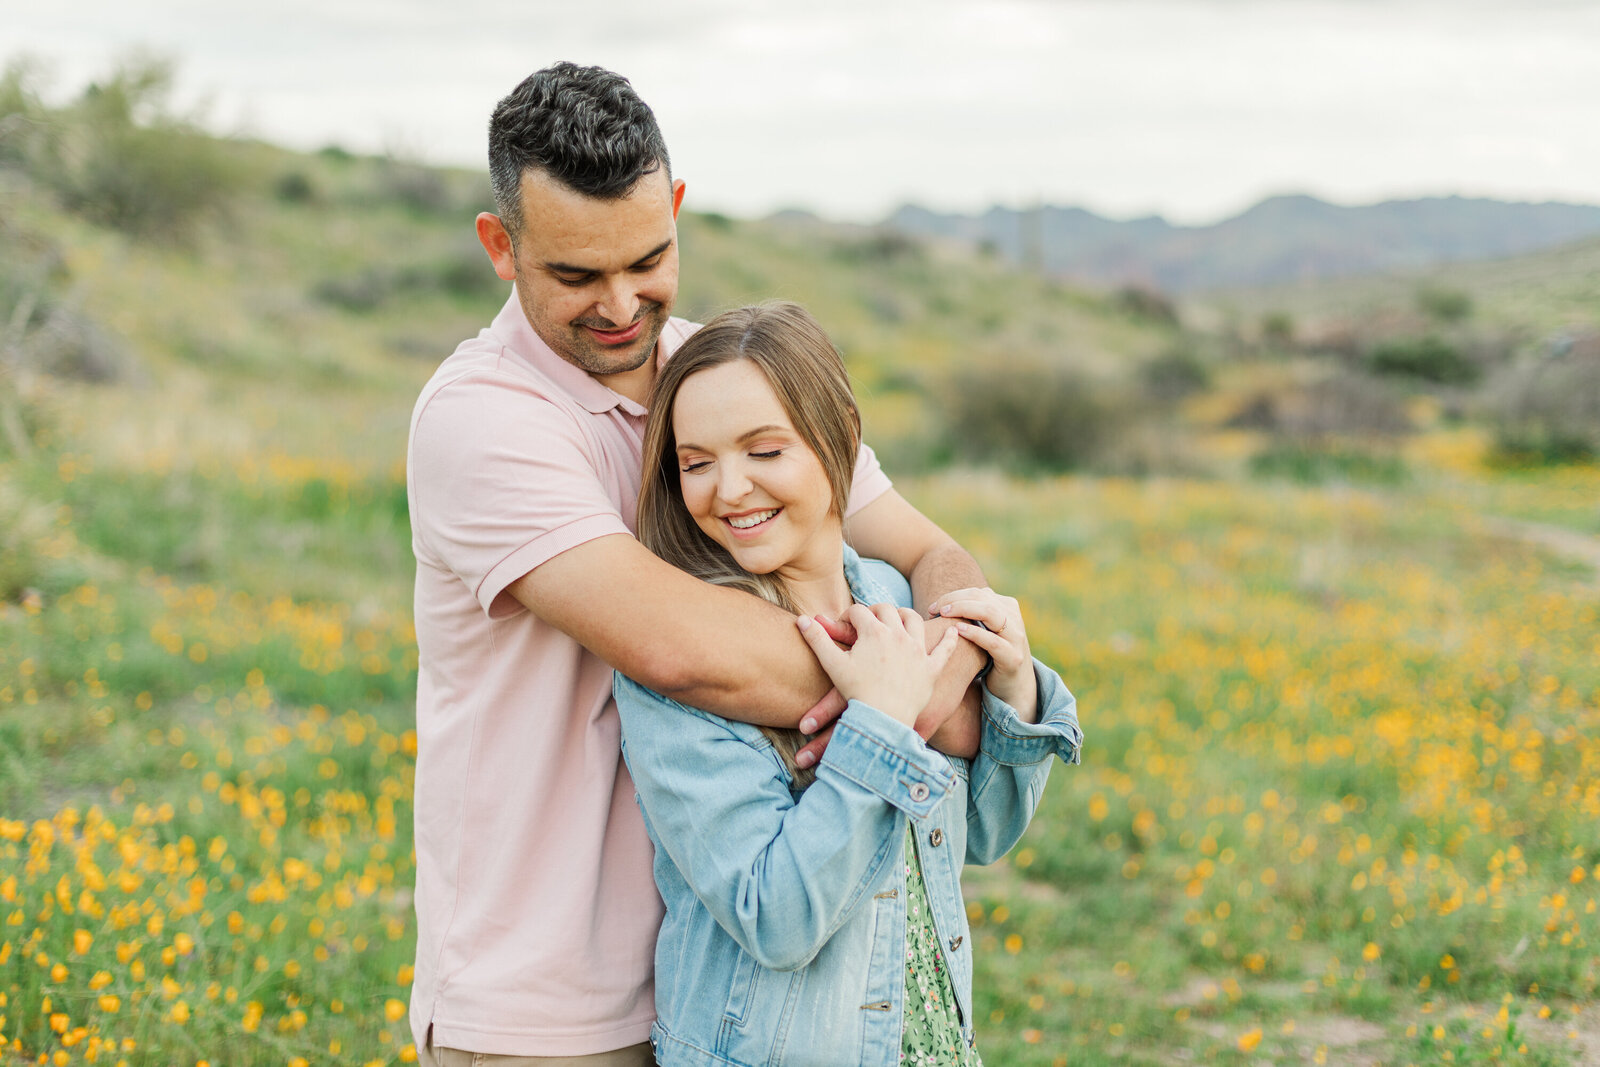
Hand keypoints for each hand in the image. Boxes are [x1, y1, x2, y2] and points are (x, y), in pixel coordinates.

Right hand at [797, 603, 959, 728]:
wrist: (882, 719)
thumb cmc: (855, 692)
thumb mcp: (833, 664)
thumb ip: (817, 639)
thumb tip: (801, 619)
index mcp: (874, 631)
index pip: (859, 611)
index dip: (847, 616)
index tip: (842, 626)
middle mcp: (898, 634)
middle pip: (886, 610)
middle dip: (874, 611)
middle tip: (868, 620)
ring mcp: (917, 650)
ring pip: (914, 620)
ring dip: (905, 615)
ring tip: (898, 620)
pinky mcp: (931, 668)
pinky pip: (945, 649)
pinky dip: (950, 638)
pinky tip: (955, 630)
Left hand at [929, 587, 1037, 721]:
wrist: (1014, 686)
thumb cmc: (992, 656)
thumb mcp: (987, 630)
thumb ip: (974, 614)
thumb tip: (943, 604)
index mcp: (1007, 607)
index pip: (977, 592)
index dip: (953, 596)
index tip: (934, 607)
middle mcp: (1014, 618)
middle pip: (981, 598)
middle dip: (954, 600)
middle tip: (934, 609)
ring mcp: (1016, 637)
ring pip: (990, 613)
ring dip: (963, 609)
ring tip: (943, 613)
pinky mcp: (1013, 657)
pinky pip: (993, 641)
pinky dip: (974, 633)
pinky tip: (957, 630)